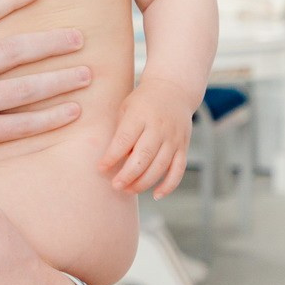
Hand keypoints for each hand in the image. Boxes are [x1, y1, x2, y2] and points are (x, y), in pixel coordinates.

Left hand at [100, 76, 193, 196]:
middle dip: (128, 175)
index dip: (112, 157)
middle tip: (115, 186)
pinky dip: (169, 185)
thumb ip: (120, 132)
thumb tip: (112, 161)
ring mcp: (173, 138)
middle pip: (144, 156)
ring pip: (160, 166)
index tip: (101, 169)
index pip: (124, 140)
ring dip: (144, 182)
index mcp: (140, 115)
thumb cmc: (142, 102)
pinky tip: (155, 195)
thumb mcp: (126, 108)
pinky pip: (178, 170)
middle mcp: (158, 127)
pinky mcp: (183, 146)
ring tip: (128, 190)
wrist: (174, 89)